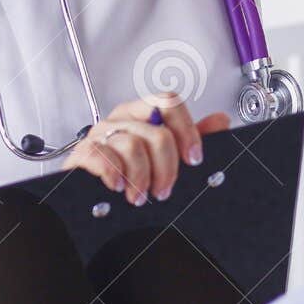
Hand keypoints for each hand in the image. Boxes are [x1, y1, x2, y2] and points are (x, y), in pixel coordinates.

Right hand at [61, 92, 229, 205]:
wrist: (91, 202)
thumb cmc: (127, 174)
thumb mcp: (164, 157)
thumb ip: (192, 138)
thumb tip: (220, 121)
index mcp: (142, 114)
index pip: (168, 102)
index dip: (187, 130)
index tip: (193, 158)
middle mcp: (121, 120)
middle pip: (157, 131)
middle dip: (167, 167)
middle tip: (164, 188)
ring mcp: (100, 134)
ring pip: (133, 145)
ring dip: (141, 178)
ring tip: (140, 195)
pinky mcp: (82, 153)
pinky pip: (102, 155)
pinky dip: (114, 174)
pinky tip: (118, 187)